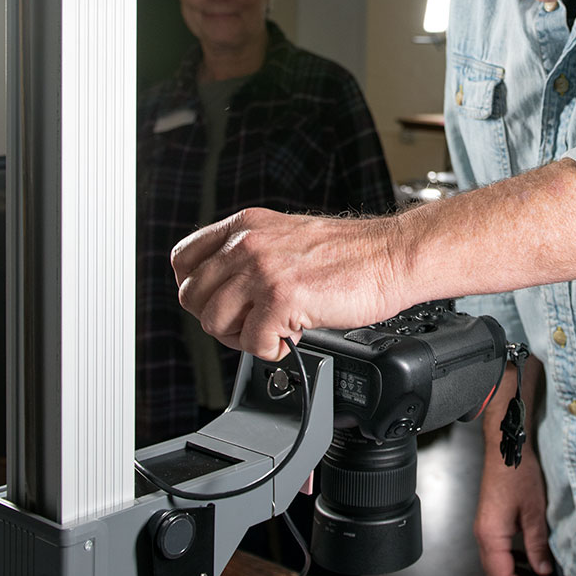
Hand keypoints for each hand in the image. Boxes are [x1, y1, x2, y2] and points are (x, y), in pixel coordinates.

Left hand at [170, 206, 403, 357]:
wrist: (392, 256)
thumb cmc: (351, 253)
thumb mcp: (286, 236)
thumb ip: (251, 253)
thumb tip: (223, 287)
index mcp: (246, 225)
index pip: (183, 258)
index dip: (196, 288)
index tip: (220, 301)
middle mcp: (249, 243)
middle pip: (191, 296)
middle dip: (219, 319)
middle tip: (250, 323)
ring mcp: (263, 270)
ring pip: (214, 322)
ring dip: (242, 337)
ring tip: (273, 330)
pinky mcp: (282, 298)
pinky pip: (251, 342)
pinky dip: (271, 350)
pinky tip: (293, 336)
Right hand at [474, 363, 552, 575]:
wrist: (507, 446)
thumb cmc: (518, 473)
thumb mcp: (535, 512)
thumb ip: (538, 544)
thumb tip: (543, 570)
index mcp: (491, 534)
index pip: (501, 574)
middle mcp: (482, 532)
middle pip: (494, 570)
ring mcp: (484, 524)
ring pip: (494, 558)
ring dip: (512, 570)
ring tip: (535, 575)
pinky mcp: (489, 517)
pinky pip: (496, 545)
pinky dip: (510, 555)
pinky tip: (528, 553)